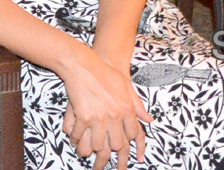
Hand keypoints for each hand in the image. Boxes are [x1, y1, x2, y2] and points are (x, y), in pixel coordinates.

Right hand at [60, 48, 150, 169]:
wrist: (84, 64)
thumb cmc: (105, 72)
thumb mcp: (125, 85)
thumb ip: (137, 105)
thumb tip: (148, 119)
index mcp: (127, 108)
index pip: (133, 135)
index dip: (130, 148)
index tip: (129, 158)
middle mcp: (115, 116)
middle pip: (118, 146)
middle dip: (113, 157)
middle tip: (106, 164)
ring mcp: (99, 118)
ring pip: (99, 146)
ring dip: (92, 151)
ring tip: (88, 154)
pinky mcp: (84, 117)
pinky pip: (81, 137)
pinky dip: (77, 141)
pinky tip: (75, 141)